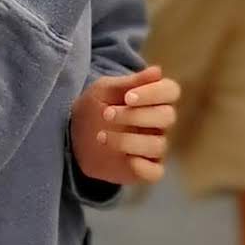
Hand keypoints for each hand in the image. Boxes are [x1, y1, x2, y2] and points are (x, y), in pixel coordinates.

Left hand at [72, 66, 179, 188]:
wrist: (73, 135)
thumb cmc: (93, 107)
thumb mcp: (105, 90)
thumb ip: (130, 82)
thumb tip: (158, 72)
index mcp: (153, 99)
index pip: (171, 91)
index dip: (154, 93)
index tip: (128, 98)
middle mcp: (158, 124)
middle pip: (167, 117)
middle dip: (137, 116)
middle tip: (106, 114)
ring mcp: (153, 147)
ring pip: (158, 145)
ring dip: (129, 140)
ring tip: (101, 136)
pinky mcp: (144, 169)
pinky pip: (155, 172)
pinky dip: (144, 167)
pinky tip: (127, 161)